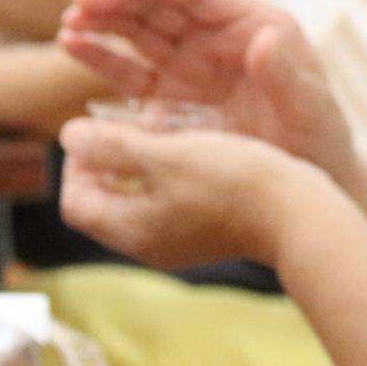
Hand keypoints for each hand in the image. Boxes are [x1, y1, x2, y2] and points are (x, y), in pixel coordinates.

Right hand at [59, 0, 355, 180]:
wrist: (301, 190)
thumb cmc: (317, 141)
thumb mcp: (309, 109)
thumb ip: (286, 75)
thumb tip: (264, 36)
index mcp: (253, 24)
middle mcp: (217, 37)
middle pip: (163, 6)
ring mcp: (190, 65)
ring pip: (141, 32)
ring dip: (105, 20)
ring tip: (71, 17)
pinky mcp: (170, 97)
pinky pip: (130, 71)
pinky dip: (101, 56)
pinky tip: (72, 43)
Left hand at [59, 118, 318, 269]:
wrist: (297, 214)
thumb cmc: (232, 183)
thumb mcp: (167, 156)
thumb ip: (113, 147)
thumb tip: (69, 135)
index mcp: (131, 230)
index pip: (75, 201)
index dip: (77, 162)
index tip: (98, 129)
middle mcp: (148, 242)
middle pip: (103, 199)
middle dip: (108, 157)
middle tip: (127, 123)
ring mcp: (177, 239)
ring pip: (137, 194)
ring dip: (139, 159)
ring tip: (160, 126)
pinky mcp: (202, 229)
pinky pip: (167, 198)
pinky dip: (166, 169)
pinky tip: (190, 142)